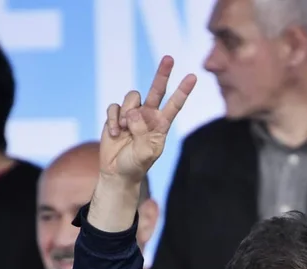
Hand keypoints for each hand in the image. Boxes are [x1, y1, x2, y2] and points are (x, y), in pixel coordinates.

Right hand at [101, 56, 196, 183]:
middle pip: (156, 90)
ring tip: (126, 130)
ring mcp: (132, 114)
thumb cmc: (136, 165)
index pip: (174, 105)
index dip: (183, 91)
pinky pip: (115, 107)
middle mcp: (148, 116)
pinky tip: (116, 134)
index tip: (193, 77)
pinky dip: (114, 120)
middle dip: (162, 74)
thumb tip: (134, 113)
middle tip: (169, 58)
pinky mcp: (116, 115)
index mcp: (161, 125)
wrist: (118, 172)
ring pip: (132, 97)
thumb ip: (142, 132)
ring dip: (127, 113)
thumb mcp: (145, 153)